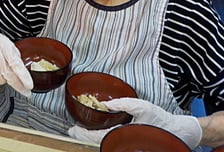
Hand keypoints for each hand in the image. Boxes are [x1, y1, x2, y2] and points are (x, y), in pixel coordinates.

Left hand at [68, 97, 201, 148]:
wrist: (178, 131)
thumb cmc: (160, 120)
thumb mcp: (141, 107)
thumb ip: (123, 104)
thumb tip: (106, 105)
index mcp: (124, 136)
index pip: (98, 138)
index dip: (84, 135)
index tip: (73, 130)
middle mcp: (123, 143)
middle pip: (99, 143)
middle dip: (84, 138)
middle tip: (72, 132)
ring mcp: (126, 145)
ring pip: (105, 144)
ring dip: (92, 139)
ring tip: (80, 132)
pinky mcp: (130, 143)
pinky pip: (112, 142)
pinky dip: (101, 138)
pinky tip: (96, 133)